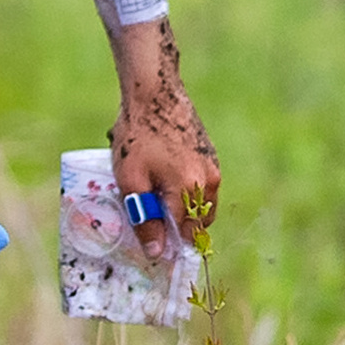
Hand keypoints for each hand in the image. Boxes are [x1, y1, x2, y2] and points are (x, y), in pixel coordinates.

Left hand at [110, 18, 219, 253]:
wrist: (154, 93)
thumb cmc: (137, 136)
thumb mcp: (131, 181)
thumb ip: (144, 219)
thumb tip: (157, 251)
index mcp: (190, 190)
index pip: (186, 235)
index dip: (171, 246)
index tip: (155, 249)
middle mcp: (209, 181)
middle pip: (198, 223)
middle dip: (177, 227)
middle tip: (150, 219)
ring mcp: (212, 167)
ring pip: (202, 205)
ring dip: (182, 208)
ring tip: (154, 194)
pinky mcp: (210, 155)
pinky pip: (202, 186)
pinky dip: (186, 191)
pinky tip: (163, 176)